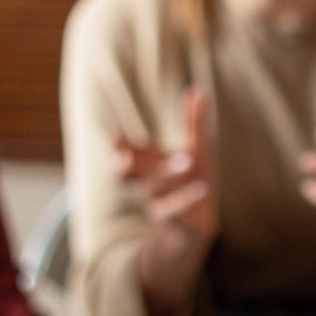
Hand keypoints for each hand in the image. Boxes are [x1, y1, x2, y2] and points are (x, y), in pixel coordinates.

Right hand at [118, 89, 215, 243]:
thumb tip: (196, 90)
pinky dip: (185, 199)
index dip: (120, 147)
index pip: (128, 154)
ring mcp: (159, 204)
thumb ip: (194, 122)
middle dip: (136, 161)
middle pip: (133, 173)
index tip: (114, 137)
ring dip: (167, 174)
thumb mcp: (196, 150)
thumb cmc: (192, 180)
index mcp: (148, 165)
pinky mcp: (176, 221)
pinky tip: (201, 189)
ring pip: (154, 190)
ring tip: (188, 161)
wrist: (197, 225)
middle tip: (132, 153)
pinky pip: (175, 211)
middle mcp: (149, 185)